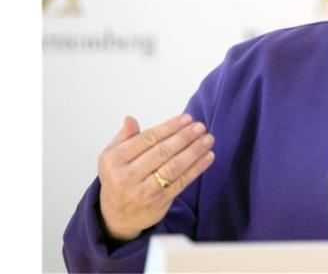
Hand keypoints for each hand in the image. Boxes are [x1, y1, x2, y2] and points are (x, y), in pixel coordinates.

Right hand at [98, 114, 215, 240]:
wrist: (116, 216)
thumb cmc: (118, 178)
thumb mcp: (112, 156)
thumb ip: (124, 137)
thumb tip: (130, 119)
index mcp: (114, 160)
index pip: (146, 139)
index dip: (169, 127)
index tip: (187, 118)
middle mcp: (127, 176)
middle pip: (162, 152)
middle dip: (184, 137)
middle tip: (200, 126)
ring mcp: (144, 191)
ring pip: (173, 168)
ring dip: (194, 151)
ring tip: (208, 139)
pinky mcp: (159, 202)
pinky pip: (181, 182)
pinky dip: (197, 168)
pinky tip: (208, 156)